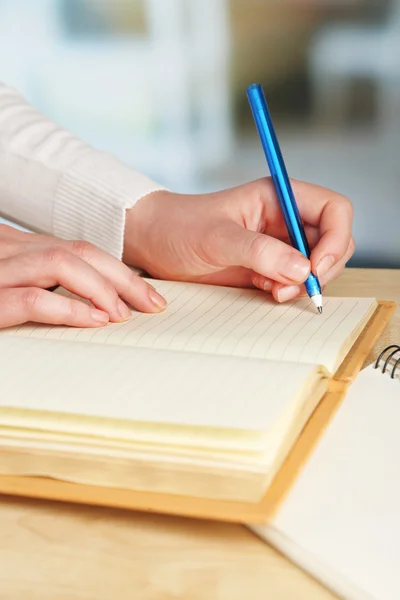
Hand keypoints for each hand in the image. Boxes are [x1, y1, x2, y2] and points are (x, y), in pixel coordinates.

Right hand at [0, 225, 165, 328]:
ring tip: (123, 314)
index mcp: (17, 248)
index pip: (78, 250)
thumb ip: (41, 285)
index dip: (118, 270)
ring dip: (101, 289)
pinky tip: (93, 320)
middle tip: (153, 303)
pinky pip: (33, 299)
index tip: (147, 294)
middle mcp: (8, 250)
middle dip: (123, 277)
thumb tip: (93, 307)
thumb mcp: (9, 284)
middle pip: (79, 252)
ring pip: (61, 263)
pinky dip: (69, 309)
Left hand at [124, 178, 353, 301]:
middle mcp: (284, 219)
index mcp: (279, 197)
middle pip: (333, 241)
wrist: (154, 244)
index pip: (334, 209)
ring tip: (274, 291)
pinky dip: (290, 291)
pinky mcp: (267, 267)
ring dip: (305, 283)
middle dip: (322, 267)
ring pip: (317, 265)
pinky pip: (295, 281)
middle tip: (295, 287)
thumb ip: (259, 251)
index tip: (316, 267)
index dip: (337, 238)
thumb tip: (303, 269)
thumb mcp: (217, 237)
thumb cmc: (179, 227)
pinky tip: (266, 292)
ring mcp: (278, 244)